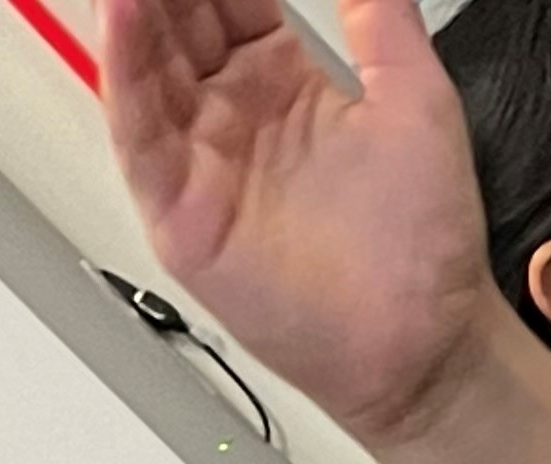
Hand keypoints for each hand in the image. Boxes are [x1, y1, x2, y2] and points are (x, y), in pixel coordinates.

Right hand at [97, 0, 503, 449]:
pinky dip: (124, 70)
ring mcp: (201, 160)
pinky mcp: (181, 213)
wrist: (427, 343)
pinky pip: (139, 132)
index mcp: (280, 78)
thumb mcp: (415, 98)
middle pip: (175, 17)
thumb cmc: (425, 245)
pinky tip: (123, 14)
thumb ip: (381, 18)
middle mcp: (231, 114)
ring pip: (145, 62)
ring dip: (135, 7)